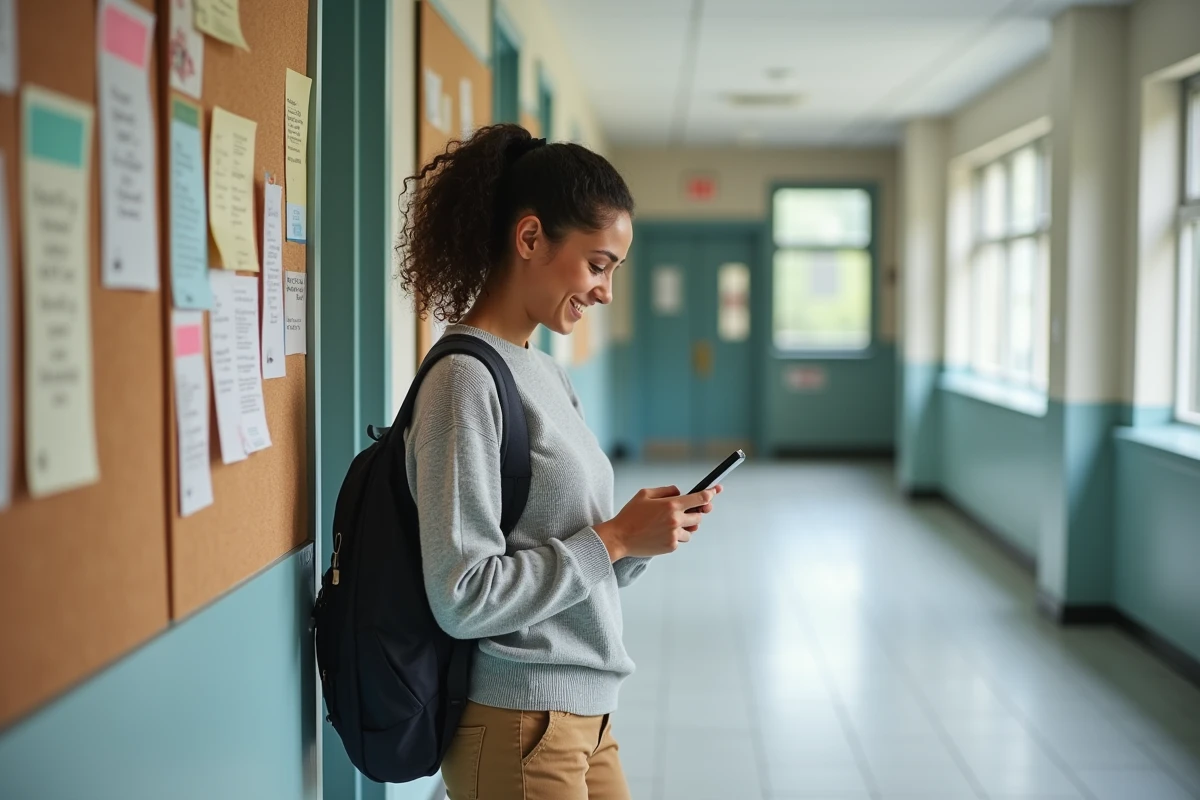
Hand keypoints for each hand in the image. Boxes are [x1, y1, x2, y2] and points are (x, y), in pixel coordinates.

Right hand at [594, 485, 720, 561]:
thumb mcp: (645, 494)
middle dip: (695, 513)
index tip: (715, 491)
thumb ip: (666, 490)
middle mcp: (676, 520)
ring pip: (691, 530)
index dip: (710, 493)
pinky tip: (660, 534)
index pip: (699, 498)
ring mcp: (674, 535)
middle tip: (687, 512)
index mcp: (671, 505)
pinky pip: (681, 539)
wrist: (620, 538)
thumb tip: (680, 493)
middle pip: (699, 516)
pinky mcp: (671, 546)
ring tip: (667, 525)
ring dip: (685, 527)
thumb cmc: (631, 514)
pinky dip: (675, 536)